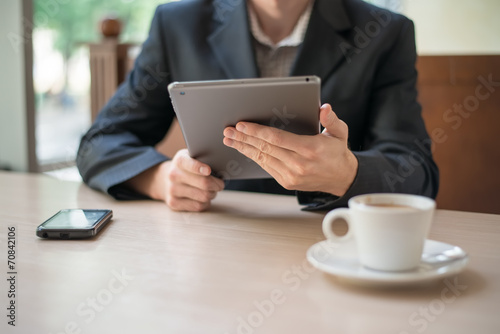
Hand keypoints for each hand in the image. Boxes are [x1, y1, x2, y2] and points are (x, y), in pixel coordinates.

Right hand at [125, 149, 224, 211]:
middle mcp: (174, 175)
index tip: (209, 171)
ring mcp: (172, 190)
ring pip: (203, 196)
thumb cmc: (187, 168)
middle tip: (220, 184)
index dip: (200, 168)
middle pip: (204, 183)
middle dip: (217, 185)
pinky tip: (203, 198)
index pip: (190, 164)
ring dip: (212, 194)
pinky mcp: (174, 203)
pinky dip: (205, 203)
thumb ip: (204, 159)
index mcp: (180, 160)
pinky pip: (198, 206)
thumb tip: (223, 165)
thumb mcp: (191, 157)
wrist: (165, 179)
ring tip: (212, 190)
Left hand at [222, 104, 357, 195]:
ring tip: (230, 140)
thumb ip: (331, 119)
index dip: (257, 131)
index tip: (242, 125)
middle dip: (244, 138)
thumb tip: (324, 108)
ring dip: (244, 148)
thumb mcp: (339, 133)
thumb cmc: (337, 152)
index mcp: (309, 149)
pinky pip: (266, 167)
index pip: (276, 138)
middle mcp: (298, 164)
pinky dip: (254, 157)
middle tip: (228, 131)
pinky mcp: (287, 182)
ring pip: (262, 159)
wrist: (342, 179)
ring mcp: (291, 175)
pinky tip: (244, 149)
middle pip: (265, 148)